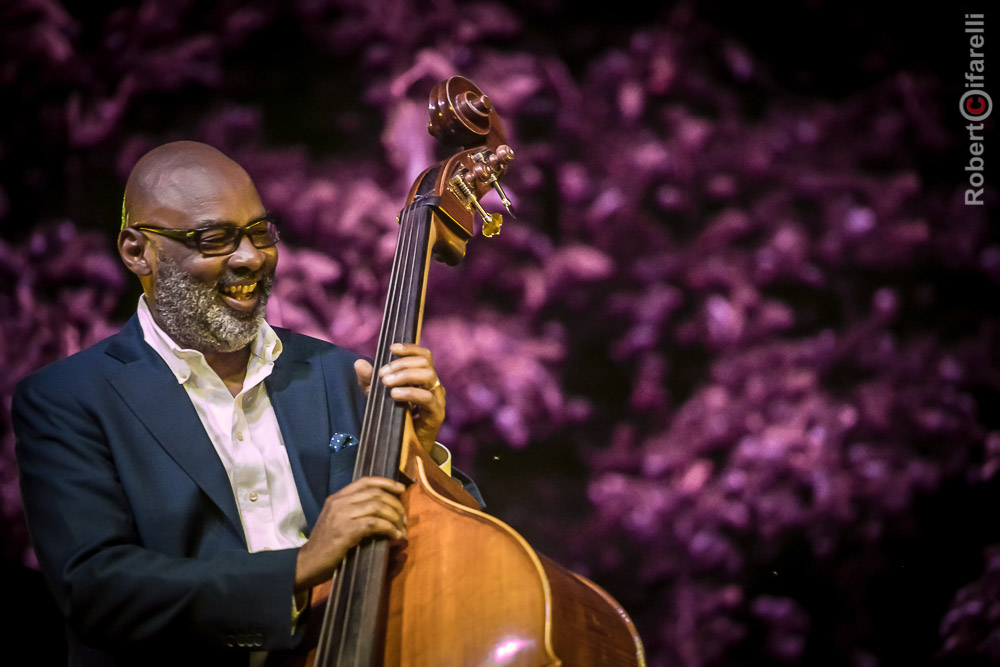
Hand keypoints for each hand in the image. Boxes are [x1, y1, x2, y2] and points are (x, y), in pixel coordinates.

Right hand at [294, 476, 405, 590]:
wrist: (306, 563)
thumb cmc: (324, 546)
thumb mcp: (336, 520)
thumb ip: (353, 511)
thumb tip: (381, 510)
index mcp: (337, 498)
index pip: (365, 482)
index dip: (386, 483)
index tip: (401, 489)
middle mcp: (339, 502)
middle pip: (376, 494)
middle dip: (395, 505)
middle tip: (404, 519)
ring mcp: (341, 516)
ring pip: (377, 506)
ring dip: (395, 517)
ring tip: (401, 529)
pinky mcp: (345, 531)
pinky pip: (374, 524)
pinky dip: (389, 528)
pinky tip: (395, 536)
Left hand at [354, 343, 444, 453]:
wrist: (406, 449)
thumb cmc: (396, 419)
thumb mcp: (379, 397)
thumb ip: (369, 381)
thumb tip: (359, 363)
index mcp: (422, 378)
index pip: (423, 355)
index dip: (410, 348)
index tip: (391, 348)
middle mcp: (433, 385)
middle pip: (424, 362)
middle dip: (401, 364)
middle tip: (382, 375)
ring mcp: (437, 398)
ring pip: (428, 375)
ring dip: (405, 375)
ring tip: (387, 383)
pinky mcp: (437, 413)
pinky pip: (427, 397)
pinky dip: (410, 392)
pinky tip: (395, 394)